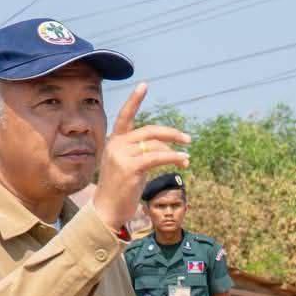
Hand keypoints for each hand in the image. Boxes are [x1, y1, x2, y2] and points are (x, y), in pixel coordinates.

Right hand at [93, 84, 191, 232]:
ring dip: (175, 152)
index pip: (125, 116)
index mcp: (115, 141)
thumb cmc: (121, 190)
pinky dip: (174, 157)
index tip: (144, 85)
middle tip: (188, 139)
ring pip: (156, 145)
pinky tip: (184, 161)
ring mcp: (122, 155)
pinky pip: (158, 157)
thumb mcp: (130, 166)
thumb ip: (143, 152)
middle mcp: (116, 144)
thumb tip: (169, 146)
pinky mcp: (130, 168)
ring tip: (186, 159)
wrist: (107, 211)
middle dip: (172, 133)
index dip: (135, 100)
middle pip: (150, 131)